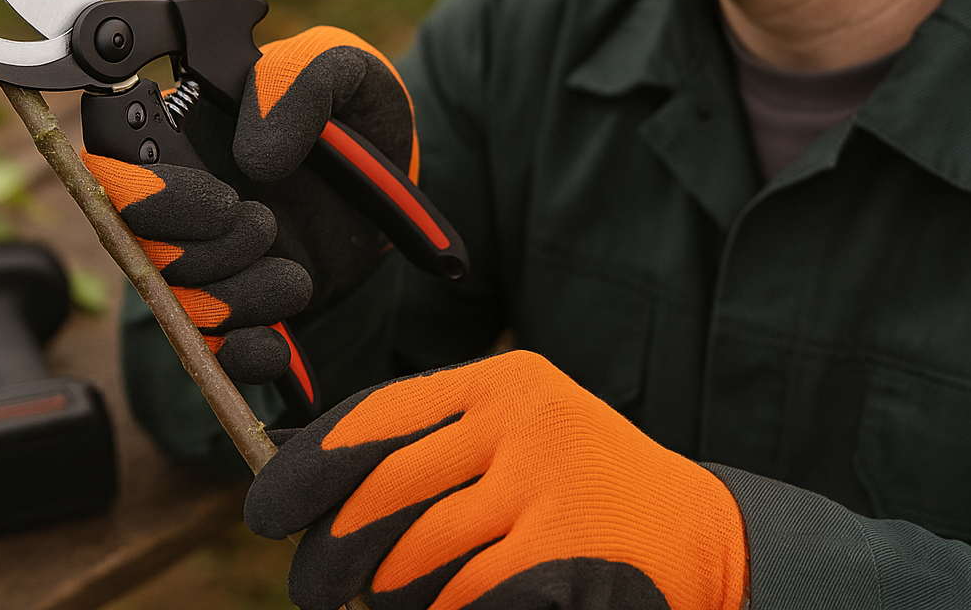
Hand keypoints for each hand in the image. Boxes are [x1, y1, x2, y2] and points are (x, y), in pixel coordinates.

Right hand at [85, 26, 417, 385]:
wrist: (405, 171)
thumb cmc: (356, 110)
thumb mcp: (342, 71)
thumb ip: (297, 84)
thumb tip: (256, 158)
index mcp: (184, 133)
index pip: (116, 167)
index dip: (145, 194)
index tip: (220, 201)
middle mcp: (184, 201)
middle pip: (138, 248)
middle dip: (198, 252)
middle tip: (263, 223)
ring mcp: (213, 258)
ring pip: (178, 304)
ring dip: (231, 301)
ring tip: (293, 275)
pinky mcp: (247, 306)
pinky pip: (216, 351)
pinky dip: (240, 353)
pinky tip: (278, 341)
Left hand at [244, 350, 748, 609]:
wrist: (704, 541)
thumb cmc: (578, 496)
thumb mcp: (508, 445)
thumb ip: (423, 453)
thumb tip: (299, 478)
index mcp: (499, 382)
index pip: (376, 417)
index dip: (308, 468)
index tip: (266, 512)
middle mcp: (522, 418)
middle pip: (383, 490)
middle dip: (333, 552)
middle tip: (317, 589)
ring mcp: (549, 481)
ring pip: (418, 554)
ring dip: (392, 595)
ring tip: (393, 603)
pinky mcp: (567, 548)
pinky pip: (466, 596)